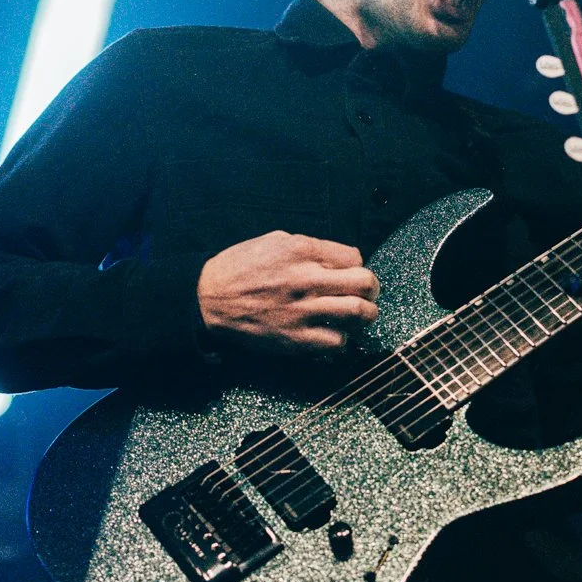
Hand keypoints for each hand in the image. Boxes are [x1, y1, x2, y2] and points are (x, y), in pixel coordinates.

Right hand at [196, 232, 379, 351]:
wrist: (208, 298)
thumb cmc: (241, 266)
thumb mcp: (275, 240)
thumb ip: (311, 248)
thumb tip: (338, 258)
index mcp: (303, 250)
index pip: (354, 257)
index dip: (356, 264)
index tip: (349, 271)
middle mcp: (307, 279)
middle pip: (365, 283)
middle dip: (372, 287)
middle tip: (368, 292)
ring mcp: (303, 311)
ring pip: (359, 313)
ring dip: (366, 313)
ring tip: (360, 313)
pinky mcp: (295, 339)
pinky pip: (337, 341)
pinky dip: (342, 337)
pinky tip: (334, 332)